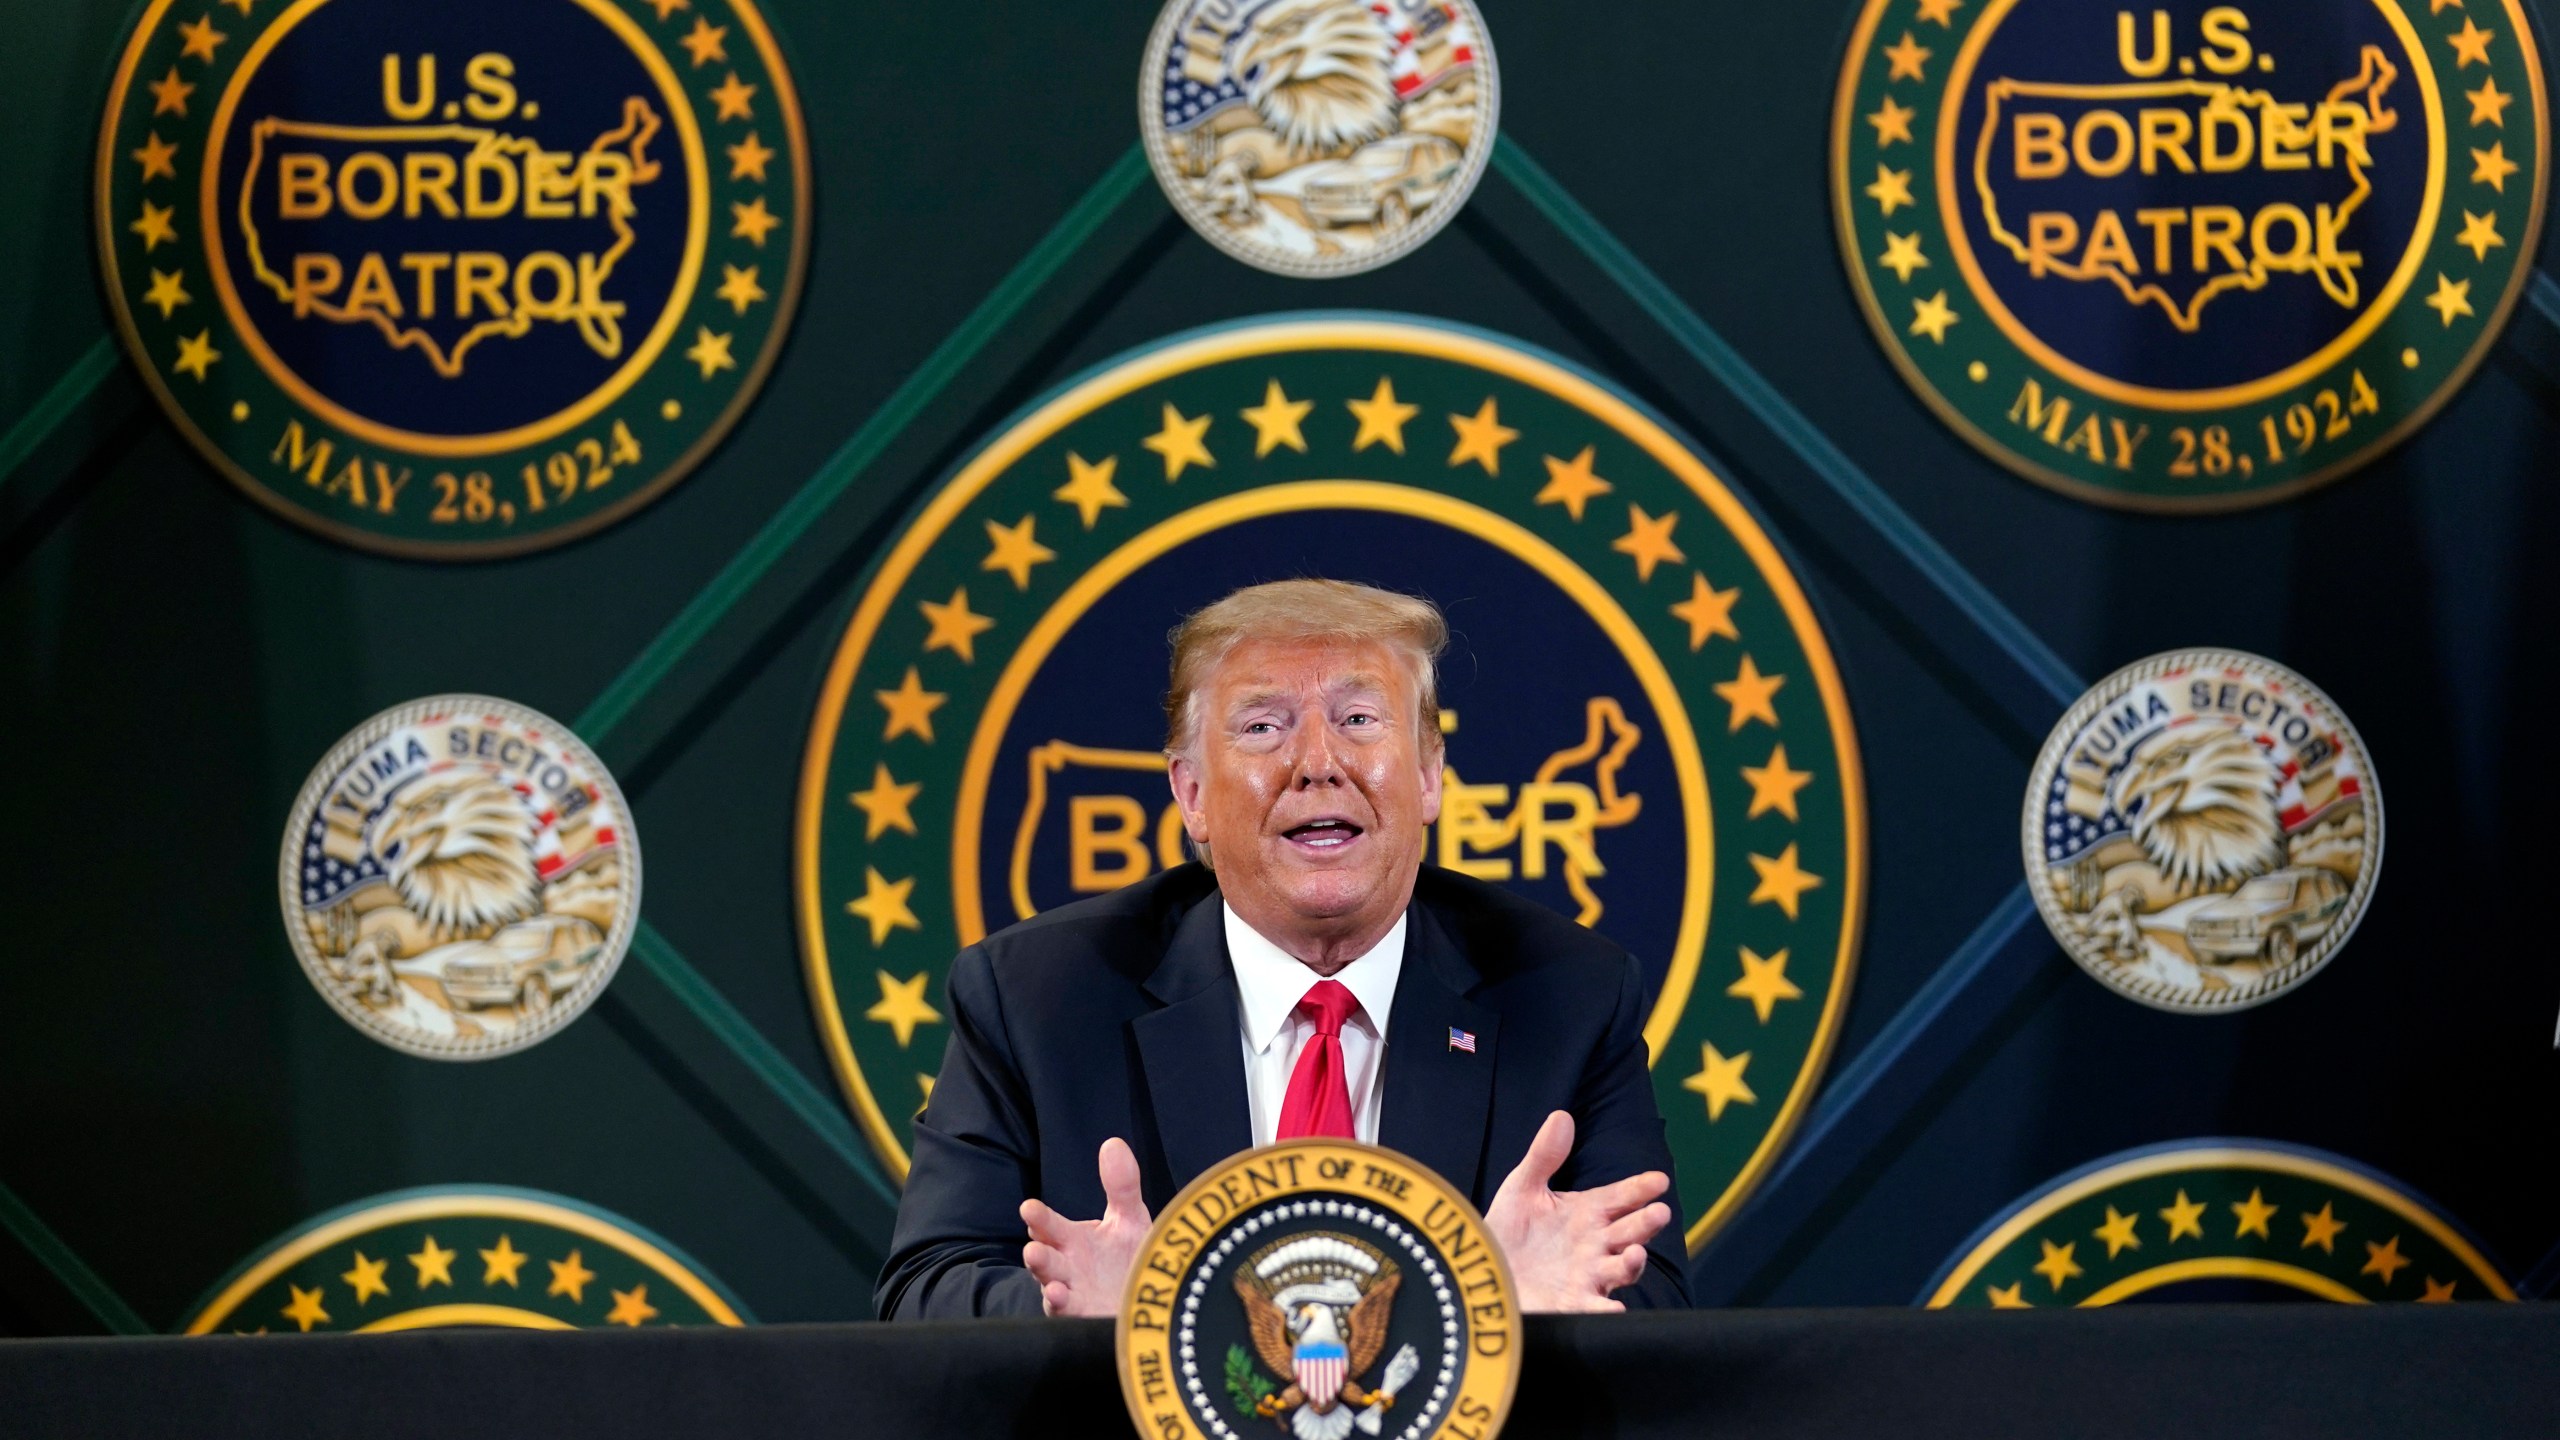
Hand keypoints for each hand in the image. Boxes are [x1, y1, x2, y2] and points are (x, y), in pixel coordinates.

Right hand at [1020, 1137, 1152, 1316]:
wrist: (1149, 1297)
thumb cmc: (1130, 1257)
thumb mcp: (1129, 1218)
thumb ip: (1121, 1185)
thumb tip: (1112, 1142)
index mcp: (1072, 1240)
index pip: (1049, 1225)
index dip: (1039, 1218)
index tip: (1030, 1208)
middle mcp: (1066, 1266)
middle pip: (1045, 1256)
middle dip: (1037, 1251)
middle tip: (1032, 1245)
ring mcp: (1072, 1294)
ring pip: (1050, 1284)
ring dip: (1044, 1277)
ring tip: (1039, 1265)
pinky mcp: (1083, 1318)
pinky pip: (1067, 1312)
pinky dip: (1061, 1304)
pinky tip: (1059, 1294)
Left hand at [1483, 1111, 1670, 1312]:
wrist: (1487, 1270)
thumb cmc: (1510, 1229)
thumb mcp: (1523, 1188)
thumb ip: (1544, 1156)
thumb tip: (1562, 1115)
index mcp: (1587, 1213)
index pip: (1621, 1196)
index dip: (1640, 1188)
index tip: (1659, 1179)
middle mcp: (1595, 1245)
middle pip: (1629, 1231)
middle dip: (1646, 1223)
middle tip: (1660, 1212)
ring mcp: (1588, 1276)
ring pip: (1621, 1269)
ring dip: (1633, 1263)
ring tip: (1637, 1253)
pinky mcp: (1571, 1305)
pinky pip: (1594, 1308)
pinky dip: (1606, 1310)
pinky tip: (1614, 1307)